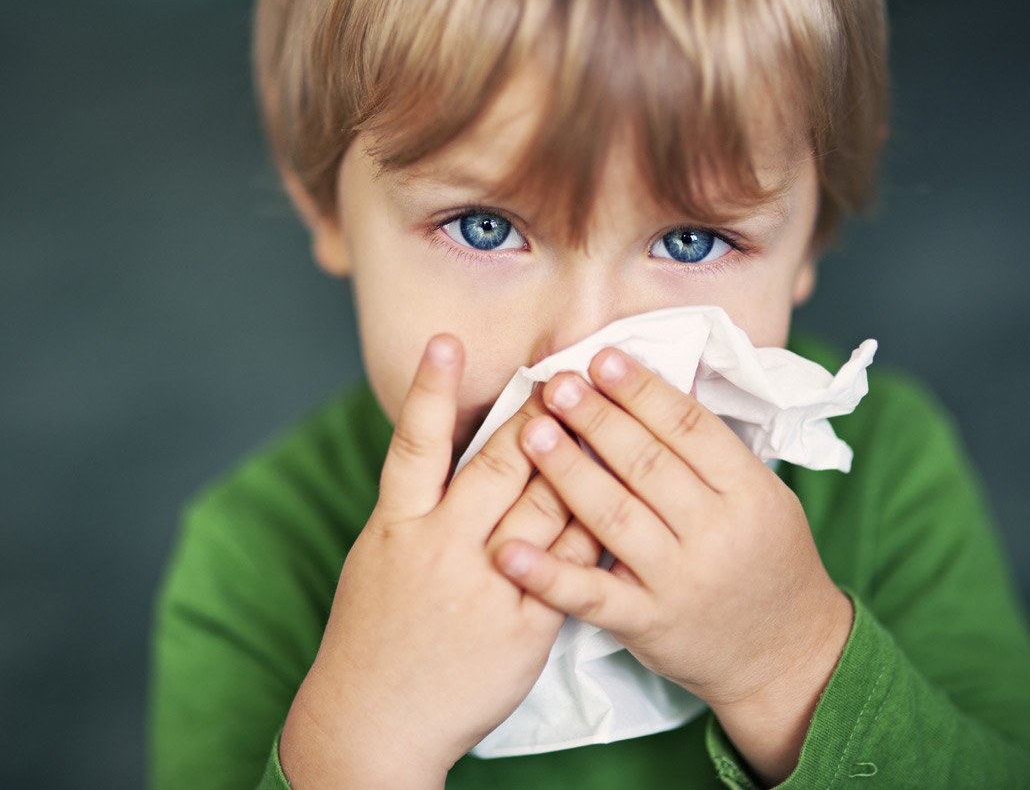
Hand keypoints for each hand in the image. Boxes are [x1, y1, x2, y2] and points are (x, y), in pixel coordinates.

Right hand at [280, 336, 597, 789]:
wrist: (377, 719)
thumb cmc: (374, 632)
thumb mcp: (378, 556)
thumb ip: (416, 504)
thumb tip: (448, 449)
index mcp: (397, 527)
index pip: (414, 445)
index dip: (430, 390)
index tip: (448, 341)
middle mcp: (441, 548)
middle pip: (498, 466)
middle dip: (537, 416)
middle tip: (567, 372)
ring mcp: (486, 586)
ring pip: (545, 507)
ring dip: (579, 459)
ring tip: (604, 415)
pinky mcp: (525, 625)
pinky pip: (572, 566)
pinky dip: (596, 529)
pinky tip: (624, 497)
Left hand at [493, 348, 852, 783]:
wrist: (788, 654)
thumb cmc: (769, 562)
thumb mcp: (765, 497)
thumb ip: (715, 454)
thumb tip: (658, 388)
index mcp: (750, 493)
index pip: (691, 428)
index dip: (643, 390)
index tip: (602, 358)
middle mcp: (716, 534)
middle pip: (648, 464)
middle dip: (597, 419)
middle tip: (557, 383)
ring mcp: (679, 581)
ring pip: (615, 517)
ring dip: (568, 471)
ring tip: (532, 431)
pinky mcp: (646, 623)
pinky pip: (592, 595)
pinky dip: (547, 573)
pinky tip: (508, 548)